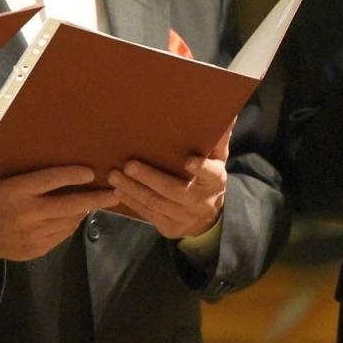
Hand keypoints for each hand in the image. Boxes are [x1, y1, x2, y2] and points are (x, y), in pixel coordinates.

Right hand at [0, 166, 117, 261]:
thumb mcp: (8, 182)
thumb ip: (33, 179)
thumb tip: (66, 170)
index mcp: (18, 190)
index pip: (51, 179)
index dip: (73, 175)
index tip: (92, 172)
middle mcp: (28, 213)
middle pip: (69, 205)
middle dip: (95, 199)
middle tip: (114, 194)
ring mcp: (34, 234)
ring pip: (70, 222)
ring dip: (83, 211)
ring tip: (94, 202)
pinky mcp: (37, 249)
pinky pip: (63, 235)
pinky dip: (71, 225)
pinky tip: (74, 217)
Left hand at [109, 125, 229, 238]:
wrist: (207, 217)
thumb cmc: (207, 178)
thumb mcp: (217, 159)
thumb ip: (217, 139)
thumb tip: (227, 115)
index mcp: (215, 181)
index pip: (211, 174)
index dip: (201, 168)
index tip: (189, 161)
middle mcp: (201, 201)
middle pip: (175, 190)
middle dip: (150, 178)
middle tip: (129, 165)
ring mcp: (185, 217)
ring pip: (156, 203)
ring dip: (133, 190)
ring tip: (115, 176)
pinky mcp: (170, 228)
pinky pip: (149, 215)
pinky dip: (132, 203)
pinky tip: (118, 192)